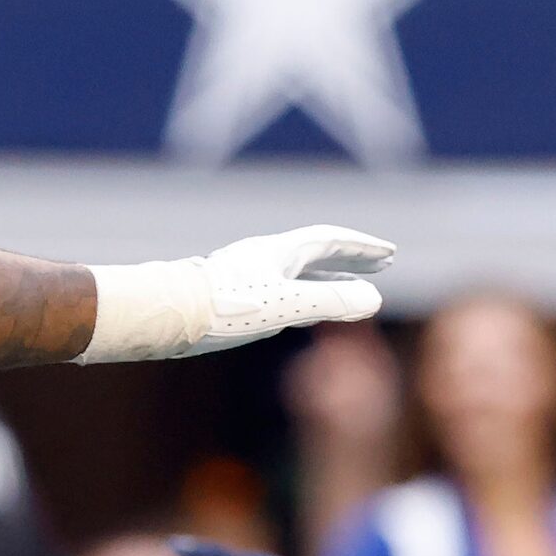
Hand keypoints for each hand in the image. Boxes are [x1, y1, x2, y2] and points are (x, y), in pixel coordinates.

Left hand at [191, 227, 394, 353]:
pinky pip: (277, 291)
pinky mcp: (228, 297)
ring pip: (296, 273)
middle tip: (379, 266)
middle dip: (350, 260)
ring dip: (327, 279)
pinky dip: (301, 296)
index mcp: (278, 252)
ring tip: (349, 291)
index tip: (389, 254)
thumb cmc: (224, 308)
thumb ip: (330, 301)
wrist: (167, 314)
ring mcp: (244, 276)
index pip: (330, 240)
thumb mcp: (286, 305)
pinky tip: (300, 314)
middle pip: (315, 253)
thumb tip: (373, 299)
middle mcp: (261, 259)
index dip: (362, 248)